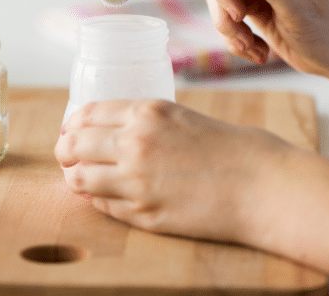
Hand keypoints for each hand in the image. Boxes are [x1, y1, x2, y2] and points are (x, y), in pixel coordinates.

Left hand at [54, 99, 291, 243]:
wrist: (263, 185)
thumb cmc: (231, 146)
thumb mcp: (181, 117)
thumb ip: (144, 122)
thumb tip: (111, 131)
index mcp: (146, 113)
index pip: (86, 114)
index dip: (71, 124)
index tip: (69, 131)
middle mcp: (135, 144)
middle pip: (74, 146)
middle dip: (65, 150)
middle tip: (67, 155)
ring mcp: (137, 182)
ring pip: (79, 180)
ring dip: (75, 177)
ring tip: (80, 177)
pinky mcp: (144, 215)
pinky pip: (103, 206)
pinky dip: (97, 199)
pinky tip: (104, 196)